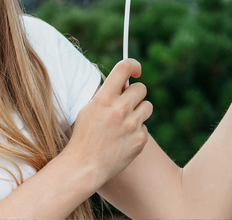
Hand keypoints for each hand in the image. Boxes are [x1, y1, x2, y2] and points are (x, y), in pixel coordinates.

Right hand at [63, 59, 152, 187]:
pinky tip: (123, 139)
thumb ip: (106, 94)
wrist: (85, 166)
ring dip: (139, 111)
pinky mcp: (140, 140)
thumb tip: (123, 82)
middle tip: (126, 103)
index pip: (124, 68)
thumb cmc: (84, 136)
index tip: (135, 70)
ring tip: (124, 122)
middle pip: (141, 88)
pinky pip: (145, 127)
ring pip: (147, 106)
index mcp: (104, 98)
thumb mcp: (88, 109)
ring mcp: (132, 125)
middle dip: (134, 94)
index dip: (133, 65)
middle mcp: (120, 109)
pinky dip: (136, 131)